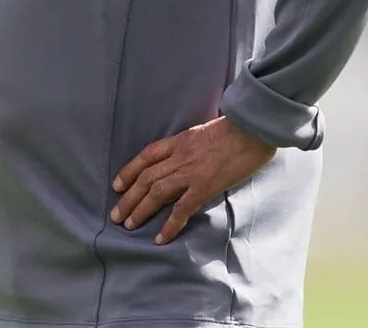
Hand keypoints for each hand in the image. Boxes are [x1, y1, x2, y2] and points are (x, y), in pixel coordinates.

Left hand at [110, 118, 275, 244]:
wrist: (252, 129)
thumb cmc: (234, 130)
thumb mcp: (203, 132)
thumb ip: (190, 146)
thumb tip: (185, 160)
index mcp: (179, 141)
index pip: (146, 156)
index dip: (129, 171)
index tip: (117, 185)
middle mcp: (179, 157)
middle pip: (146, 178)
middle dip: (128, 198)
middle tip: (116, 216)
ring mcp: (190, 172)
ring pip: (157, 193)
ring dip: (141, 210)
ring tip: (129, 226)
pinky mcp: (204, 187)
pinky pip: (182, 208)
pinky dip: (169, 224)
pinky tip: (160, 237)